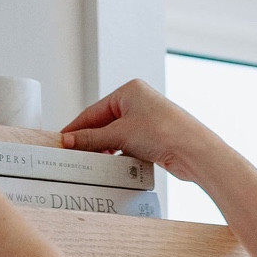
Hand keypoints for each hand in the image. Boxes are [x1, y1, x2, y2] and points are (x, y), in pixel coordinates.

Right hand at [60, 80, 219, 180]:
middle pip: (104, 124)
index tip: (63, 140)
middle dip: (91, 140)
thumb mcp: (120, 134)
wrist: (193, 151)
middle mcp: (139, 102)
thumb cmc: (164, 132)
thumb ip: (92, 138)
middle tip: (74, 154)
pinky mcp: (153, 137)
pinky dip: (119, 154)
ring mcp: (147, 120)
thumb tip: (70, 140)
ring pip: (116, 136)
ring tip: (92, 162)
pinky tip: (111, 165)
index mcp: (130, 91)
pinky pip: (128, 145)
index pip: (94, 111)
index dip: (77, 127)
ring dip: (105, 149)